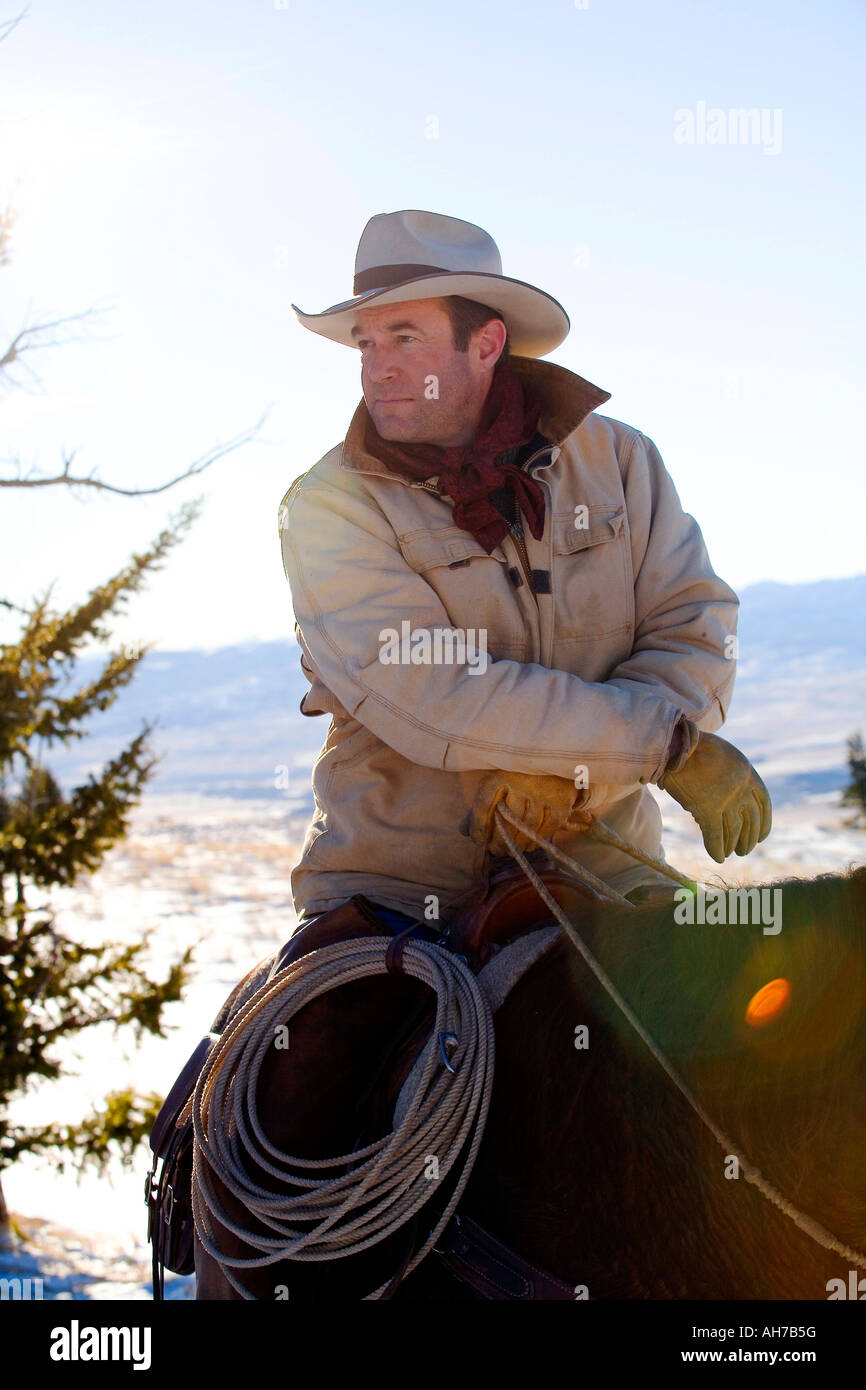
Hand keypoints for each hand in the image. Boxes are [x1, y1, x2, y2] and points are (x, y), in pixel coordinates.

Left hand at [460, 770, 591, 855]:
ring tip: (510, 850)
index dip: (478, 827)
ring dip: (517, 844)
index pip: (482, 805)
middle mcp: (521, 783)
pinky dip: (534, 841)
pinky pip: (546, 828)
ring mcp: (543, 793)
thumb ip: (478, 807)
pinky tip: (527, 845)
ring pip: (527, 827)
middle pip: (506, 821)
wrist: (555, 762)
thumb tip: (464, 832)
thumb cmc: (518, 777)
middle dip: (498, 841)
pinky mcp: (560, 802)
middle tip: (495, 850)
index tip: (478, 840)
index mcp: (499, 776)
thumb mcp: (495, 784)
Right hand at [657, 730, 771, 862]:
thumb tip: (731, 799)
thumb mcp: (722, 756)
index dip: (765, 823)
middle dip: (749, 838)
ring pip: (735, 831)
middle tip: (744, 851)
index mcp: (748, 774)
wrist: (676, 743)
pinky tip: (718, 858)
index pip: (765, 804)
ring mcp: (725, 799)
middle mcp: (741, 789)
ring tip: (732, 854)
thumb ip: (731, 776)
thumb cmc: (694, 747)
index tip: (762, 837)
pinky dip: (716, 848)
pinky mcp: (707, 808)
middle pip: (752, 821)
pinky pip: (715, 835)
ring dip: (733, 845)